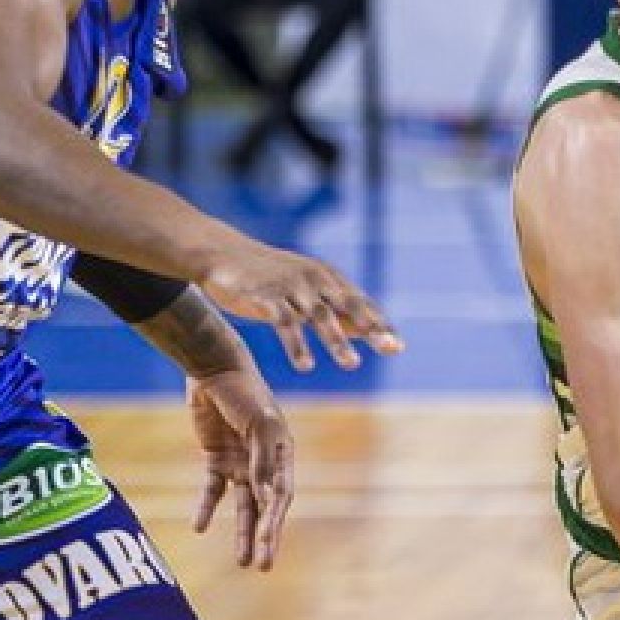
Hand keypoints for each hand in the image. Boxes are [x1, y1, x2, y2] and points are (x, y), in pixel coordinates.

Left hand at [190, 370, 294, 569]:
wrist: (214, 369)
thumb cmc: (244, 392)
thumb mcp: (258, 422)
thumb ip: (261, 458)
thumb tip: (265, 493)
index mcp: (281, 454)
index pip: (281, 496)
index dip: (275, 522)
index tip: (268, 544)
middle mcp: (264, 464)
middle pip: (265, 507)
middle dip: (265, 537)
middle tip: (263, 567)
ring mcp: (240, 463)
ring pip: (242, 506)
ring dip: (242, 533)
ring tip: (243, 562)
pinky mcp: (216, 459)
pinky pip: (213, 490)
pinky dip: (207, 508)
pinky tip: (199, 527)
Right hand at [197, 237, 402, 370]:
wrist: (221, 253)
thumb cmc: (268, 276)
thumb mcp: (305, 288)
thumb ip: (335, 308)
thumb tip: (369, 331)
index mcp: (327, 277)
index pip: (360, 302)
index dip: (380, 324)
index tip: (398, 347)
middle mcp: (314, 279)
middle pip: (349, 305)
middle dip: (372, 327)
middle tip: (390, 349)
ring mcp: (291, 287)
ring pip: (319, 315)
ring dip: (336, 340)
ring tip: (352, 364)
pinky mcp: (265, 297)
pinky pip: (285, 323)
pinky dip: (297, 345)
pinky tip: (306, 366)